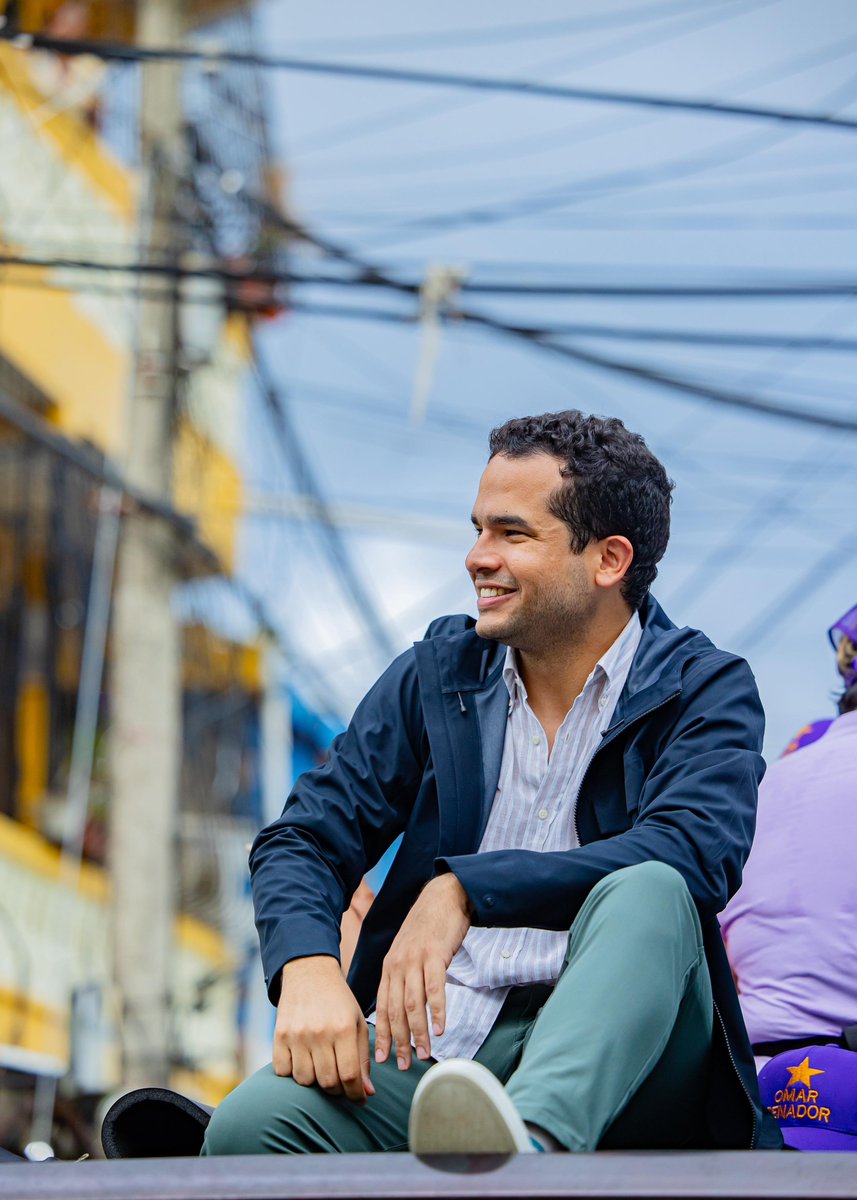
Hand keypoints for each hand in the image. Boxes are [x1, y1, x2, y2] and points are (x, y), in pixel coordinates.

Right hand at [274, 955, 374, 1102]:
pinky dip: (292, 1073)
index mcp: (343, 1029)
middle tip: (341, 1083)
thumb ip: (363, 1059)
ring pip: (305, 1080)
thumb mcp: (357, 1023)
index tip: (359, 1099)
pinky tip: (302, 1061)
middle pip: (328, 1082)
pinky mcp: (279, 1035)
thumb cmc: (338, 1001)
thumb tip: (367, 1093)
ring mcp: (297, 1035)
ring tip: (322, 1069)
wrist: (310, 973)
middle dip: (338, 1090)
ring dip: (315, 1082)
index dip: (356, 1094)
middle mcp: (319, 1033)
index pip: (350, 1076)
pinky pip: (283, 1071)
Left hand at [374, 873, 470, 1069]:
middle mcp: (397, 964)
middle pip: (394, 1010)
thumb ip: (404, 976)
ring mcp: (415, 959)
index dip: (382, 1034)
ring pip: (413, 1003)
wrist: (444, 897)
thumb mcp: (408, 951)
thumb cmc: (429, 927)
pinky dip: (436, 1011)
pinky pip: (434, 988)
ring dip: (417, 1032)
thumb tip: (405, 1007)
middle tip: (402, 1064)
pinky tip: (440, 1028)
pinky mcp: (434, 954)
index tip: (382, 1058)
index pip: (382, 1006)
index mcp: (389, 966)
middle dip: (397, 1040)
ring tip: (422, 1053)